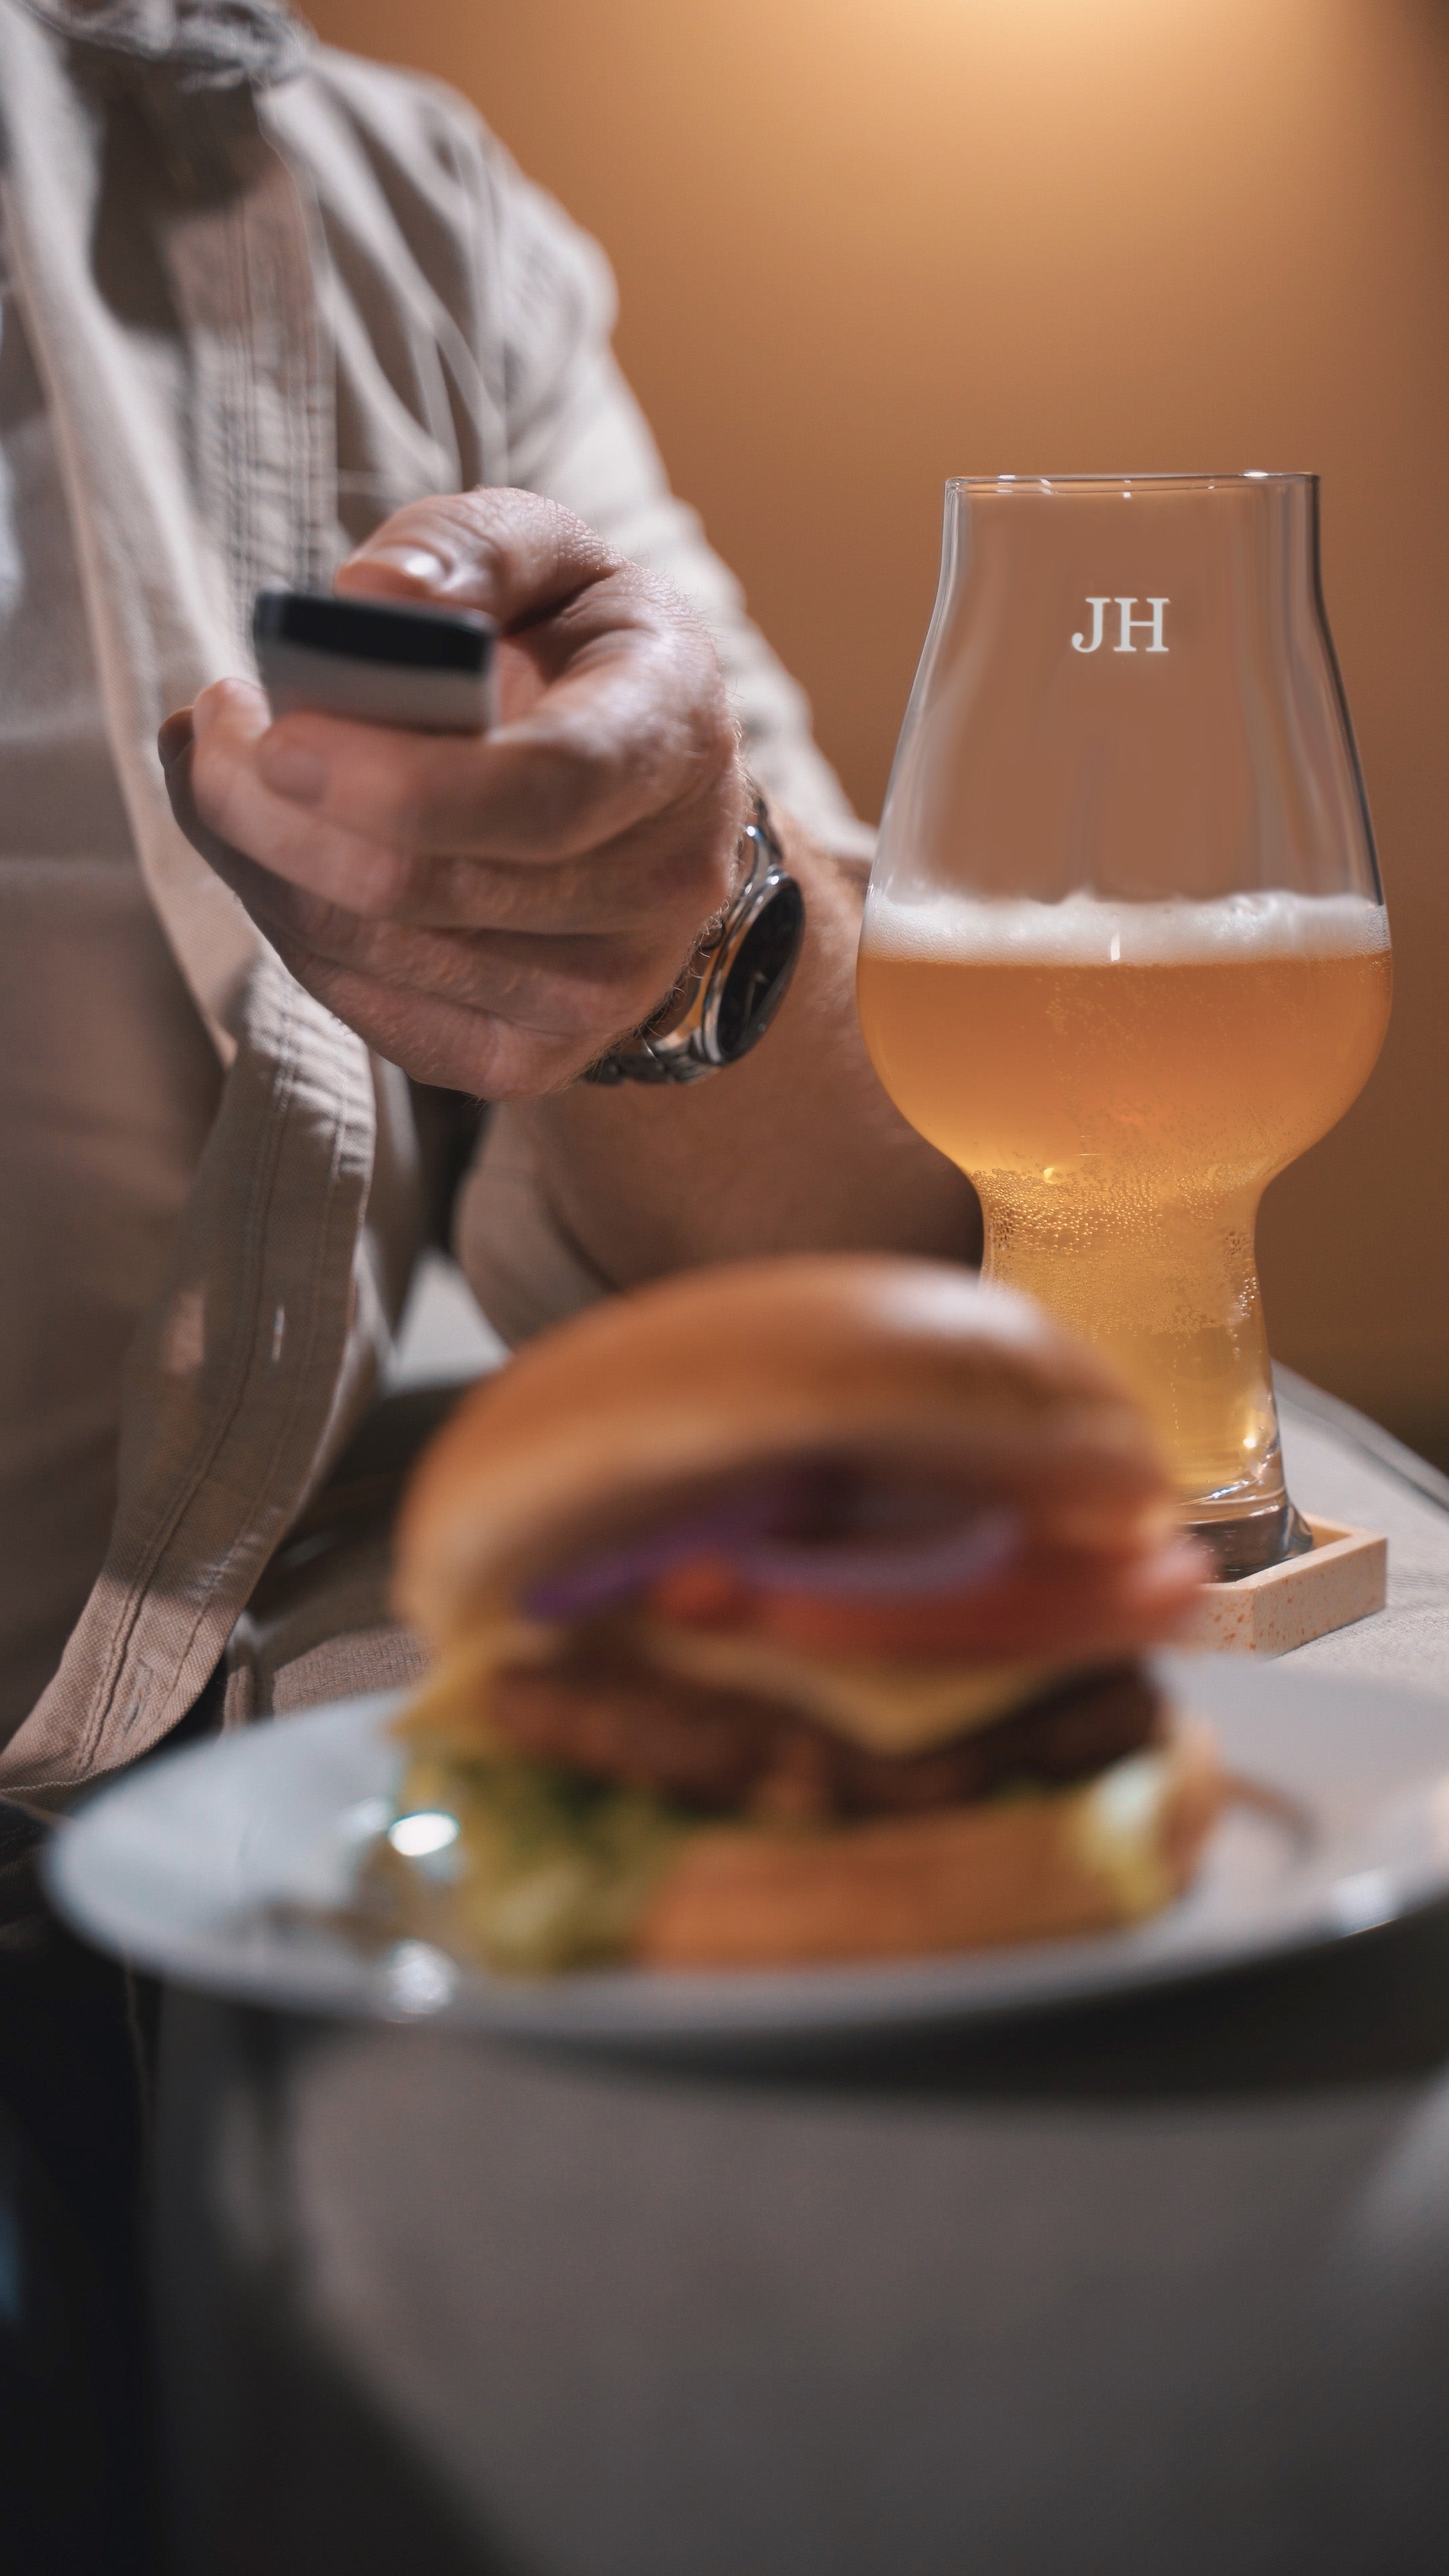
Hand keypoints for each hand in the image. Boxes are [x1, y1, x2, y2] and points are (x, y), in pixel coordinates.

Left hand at [159, 490, 747, 1094]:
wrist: (654, 806)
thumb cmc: (578, 659)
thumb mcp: (548, 560)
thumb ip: (468, 551)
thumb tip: (366, 602)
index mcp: (671, 736)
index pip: (547, 789)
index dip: (398, 779)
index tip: (275, 731)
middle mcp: (662, 885)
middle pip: (423, 885)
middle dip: (269, 809)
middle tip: (213, 726)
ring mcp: (604, 992)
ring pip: (370, 951)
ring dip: (254, 859)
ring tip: (225, 772)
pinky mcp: (534, 1061)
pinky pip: (366, 1009)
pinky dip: (286, 925)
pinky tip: (275, 852)